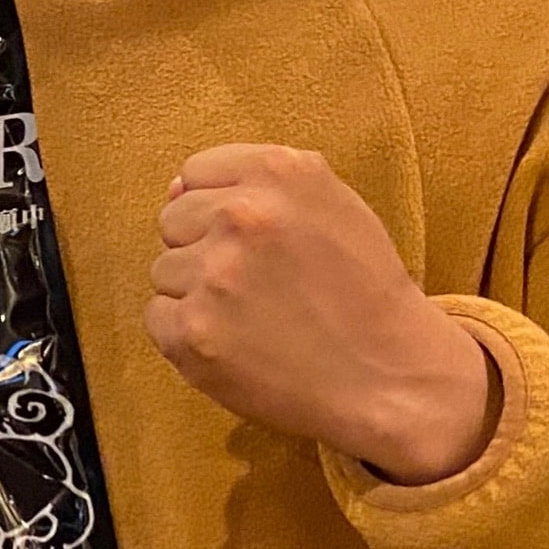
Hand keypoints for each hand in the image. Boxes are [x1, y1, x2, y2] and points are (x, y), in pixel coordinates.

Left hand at [147, 145, 499, 484]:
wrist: (390, 375)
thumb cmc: (362, 291)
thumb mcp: (333, 205)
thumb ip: (260, 183)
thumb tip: (175, 188)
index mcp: (277, 173)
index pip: (196, 173)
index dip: (218, 209)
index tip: (251, 240)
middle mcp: (240, 216)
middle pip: (173, 221)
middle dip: (203, 249)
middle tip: (257, 284)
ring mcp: (213, 276)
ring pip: (165, 271)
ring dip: (197, 294)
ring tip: (254, 317)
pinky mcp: (193, 332)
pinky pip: (158, 317)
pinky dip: (188, 333)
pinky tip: (237, 343)